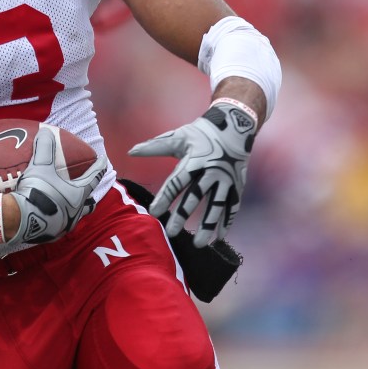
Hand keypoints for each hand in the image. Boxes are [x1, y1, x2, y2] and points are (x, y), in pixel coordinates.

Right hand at [7, 127, 107, 244]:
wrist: (22, 219)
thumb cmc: (39, 191)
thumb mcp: (41, 166)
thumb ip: (45, 147)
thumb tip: (46, 131)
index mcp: (78, 194)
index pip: (94, 177)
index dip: (99, 167)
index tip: (104, 160)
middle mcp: (76, 211)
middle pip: (89, 203)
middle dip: (89, 197)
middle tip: (87, 191)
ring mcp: (64, 225)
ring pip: (74, 217)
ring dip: (74, 211)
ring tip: (67, 206)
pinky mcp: (51, 235)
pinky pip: (57, 226)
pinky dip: (56, 220)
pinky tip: (48, 217)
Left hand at [128, 102, 255, 246]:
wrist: (235, 125)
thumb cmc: (201, 133)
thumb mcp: (178, 137)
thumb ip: (154, 146)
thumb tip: (130, 151)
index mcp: (194, 160)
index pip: (177, 182)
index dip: (165, 197)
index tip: (154, 212)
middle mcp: (211, 171)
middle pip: (195, 196)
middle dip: (183, 215)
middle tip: (172, 233)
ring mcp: (227, 180)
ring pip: (216, 206)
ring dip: (207, 225)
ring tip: (198, 243)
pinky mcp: (237, 185)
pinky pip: (232, 207)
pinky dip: (226, 222)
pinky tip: (219, 238)